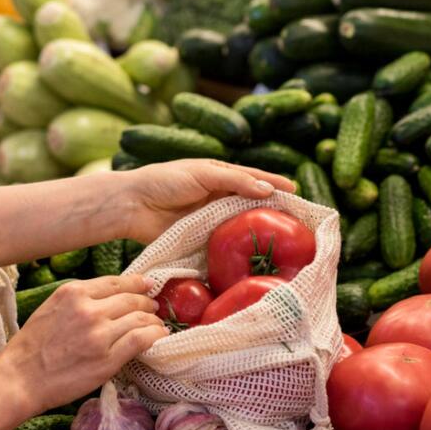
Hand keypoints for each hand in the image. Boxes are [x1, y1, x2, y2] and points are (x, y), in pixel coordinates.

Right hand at [0, 275, 165, 412]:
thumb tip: (110, 298)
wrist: (20, 379)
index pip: (116, 282)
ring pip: (140, 318)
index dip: (137, 283)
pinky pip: (141, 340)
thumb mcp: (52, 309)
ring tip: (157, 324)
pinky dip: (155, 335)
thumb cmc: (31, 348)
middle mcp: (89, 309)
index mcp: (73, 293)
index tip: (147, 284)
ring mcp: (100, 334)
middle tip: (154, 307)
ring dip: (153, 320)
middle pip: (131, 298)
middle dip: (147, 302)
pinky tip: (159, 336)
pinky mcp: (108, 359)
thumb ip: (79, 300)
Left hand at [120, 159, 295, 243]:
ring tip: (283, 239)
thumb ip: (235, 181)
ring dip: (258, 230)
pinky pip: (225, 243)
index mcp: (220, 175)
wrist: (133, 205)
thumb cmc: (165, 181)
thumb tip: (268, 190)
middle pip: (251, 204)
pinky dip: (239, 247)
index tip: (296, 192)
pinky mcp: (201, 238)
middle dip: (272, 210)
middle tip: (297, 221)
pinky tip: (254, 255)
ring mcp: (211, 219)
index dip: (275, 185)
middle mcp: (218, 197)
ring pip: (241, 224)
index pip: (254, 179)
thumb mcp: (203, 174)